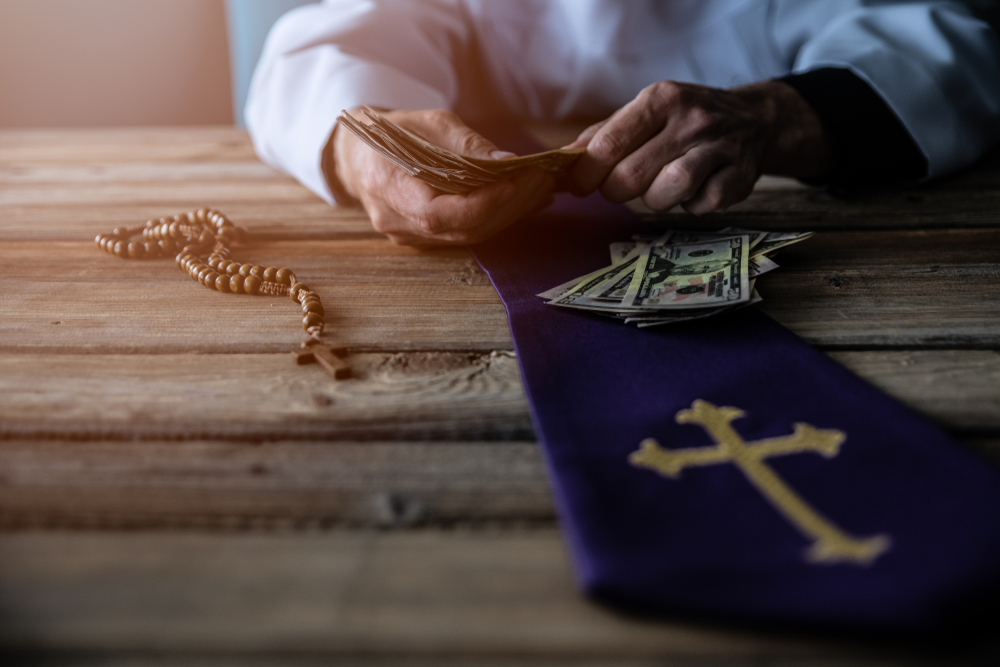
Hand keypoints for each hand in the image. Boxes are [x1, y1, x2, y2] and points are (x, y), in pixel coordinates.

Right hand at [329, 108, 554, 245]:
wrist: (358, 155)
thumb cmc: (392, 133)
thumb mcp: (429, 123)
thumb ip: (467, 145)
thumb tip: (507, 164)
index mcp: (389, 190)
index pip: (443, 214)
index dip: (486, 203)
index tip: (520, 182)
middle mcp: (399, 223)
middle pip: (464, 228)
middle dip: (509, 206)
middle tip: (543, 181)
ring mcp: (411, 237)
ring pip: (469, 235)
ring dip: (509, 214)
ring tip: (540, 190)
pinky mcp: (425, 239)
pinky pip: (465, 233)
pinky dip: (496, 217)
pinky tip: (521, 201)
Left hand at [568, 80, 829, 213]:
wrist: (756, 121)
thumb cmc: (686, 121)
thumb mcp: (648, 112)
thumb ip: (605, 134)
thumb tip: (564, 159)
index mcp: (662, 99)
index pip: (609, 143)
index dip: (586, 172)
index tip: (579, 184)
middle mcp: (692, 119)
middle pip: (631, 175)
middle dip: (615, 190)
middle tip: (618, 188)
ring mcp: (720, 148)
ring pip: (666, 192)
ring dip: (653, 200)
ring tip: (658, 189)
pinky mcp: (739, 178)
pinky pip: (699, 206)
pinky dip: (690, 206)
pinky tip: (694, 191)